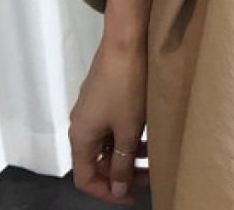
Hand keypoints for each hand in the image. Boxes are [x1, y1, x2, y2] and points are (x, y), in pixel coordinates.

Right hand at [68, 35, 150, 204]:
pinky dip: (128, 135)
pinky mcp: (105, 94)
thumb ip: (123, 163)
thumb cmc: (127, 85)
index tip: (132, 196)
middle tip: (150, 178)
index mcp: (80, 136)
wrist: (127, 39)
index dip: (107, 192)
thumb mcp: (128, 129)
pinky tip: (149, 134)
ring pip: (107, 143)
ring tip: (153, 158)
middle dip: (122, 173)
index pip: (86, 178)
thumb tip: (118, 189)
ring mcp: (93, 107)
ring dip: (127, 154)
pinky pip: (112, 125)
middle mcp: (81, 123)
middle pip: (97, 161)